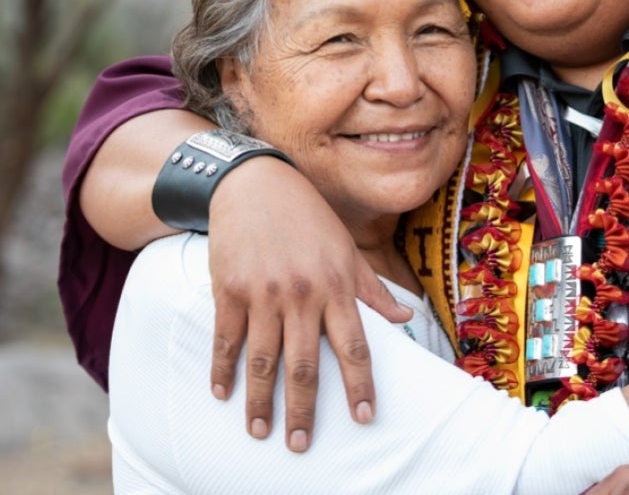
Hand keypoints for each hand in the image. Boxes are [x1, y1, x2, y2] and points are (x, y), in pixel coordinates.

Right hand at [207, 156, 411, 451]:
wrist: (254, 184)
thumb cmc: (308, 217)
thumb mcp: (346, 248)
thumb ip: (373, 288)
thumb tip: (406, 318)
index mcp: (336, 286)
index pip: (354, 345)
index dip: (360, 384)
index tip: (364, 416)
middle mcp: (302, 293)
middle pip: (305, 364)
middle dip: (304, 409)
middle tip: (300, 444)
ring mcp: (263, 292)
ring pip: (262, 358)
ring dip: (260, 400)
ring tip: (259, 431)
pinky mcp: (229, 288)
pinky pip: (226, 338)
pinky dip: (222, 369)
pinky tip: (221, 392)